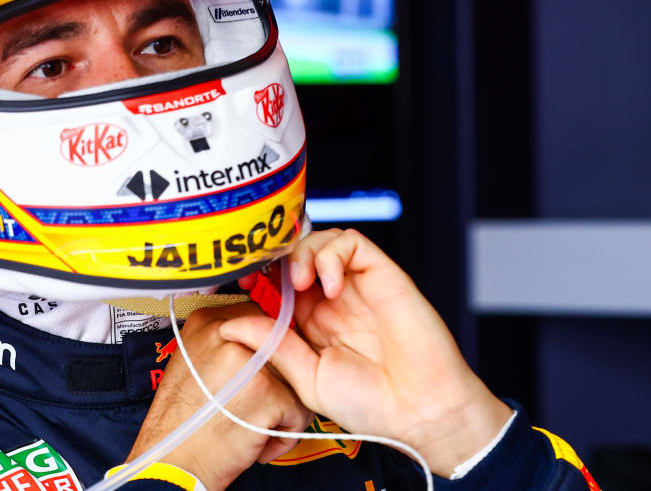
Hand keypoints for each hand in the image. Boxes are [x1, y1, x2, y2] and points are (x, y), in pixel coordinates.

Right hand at [126, 303, 312, 490]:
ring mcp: (249, 361)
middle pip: (282, 347)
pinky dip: (284, 434)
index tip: (249, 378)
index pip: (260, 320)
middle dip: (277, 380)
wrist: (171, 464)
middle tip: (248, 405)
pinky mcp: (267, 392)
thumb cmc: (183, 421)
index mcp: (208, 321)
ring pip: (296, 378)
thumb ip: (223, 342)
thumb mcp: (191, 362)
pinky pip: (299, 410)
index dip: (263, 355)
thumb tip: (263, 334)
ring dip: (283, 407)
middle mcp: (229, 333)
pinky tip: (256, 442)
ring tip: (253, 424)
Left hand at [221, 228, 512, 477]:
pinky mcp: (382, 273)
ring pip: (322, 242)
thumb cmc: (372, 404)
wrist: (420, 409)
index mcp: (312, 325)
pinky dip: (332, 254)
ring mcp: (357, 286)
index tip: (241, 284)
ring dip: (304, 253)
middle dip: (276, 261)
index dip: (259, 279)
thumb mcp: (308, 379)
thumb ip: (274, 346)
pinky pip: (352, 243)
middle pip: (297, 257)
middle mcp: (333, 301)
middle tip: (266, 279)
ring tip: (302, 283)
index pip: (278, 285)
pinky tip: (330, 284)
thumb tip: (231, 324)